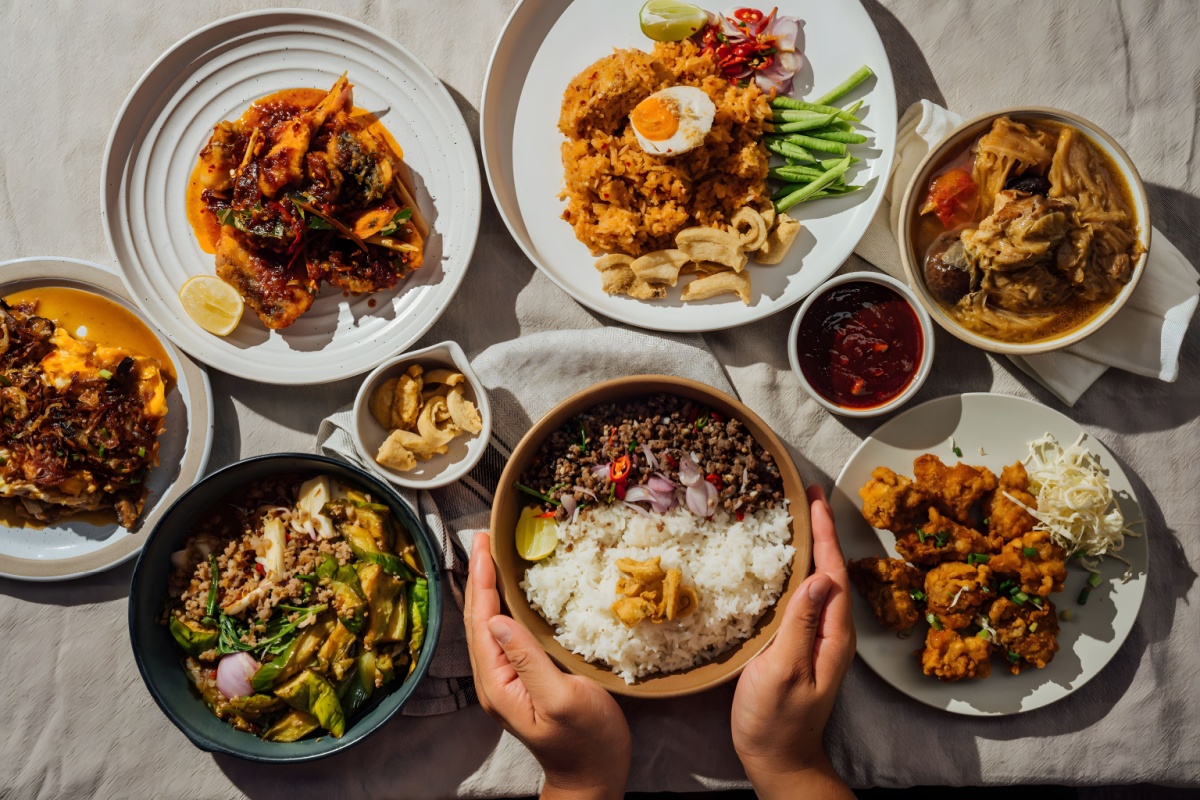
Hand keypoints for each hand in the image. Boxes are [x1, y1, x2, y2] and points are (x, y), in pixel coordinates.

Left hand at [465, 532, 631, 799]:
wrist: (594, 777)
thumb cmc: (585, 742)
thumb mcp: (562, 699)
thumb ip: (528, 660)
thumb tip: (498, 619)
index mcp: (498, 683)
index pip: (482, 621)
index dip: (482, 580)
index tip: (483, 544)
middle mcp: (494, 681)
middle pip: (478, 620)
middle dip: (479, 577)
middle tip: (483, 539)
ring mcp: (506, 682)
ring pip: (489, 626)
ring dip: (488, 589)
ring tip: (490, 556)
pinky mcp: (521, 682)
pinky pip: (505, 636)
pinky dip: (503, 607)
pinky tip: (510, 594)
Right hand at [731, 485, 855, 798]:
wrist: (778, 759)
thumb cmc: (776, 720)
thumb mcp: (785, 671)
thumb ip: (801, 625)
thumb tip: (818, 577)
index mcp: (833, 634)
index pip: (833, 571)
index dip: (825, 533)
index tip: (816, 497)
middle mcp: (832, 631)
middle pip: (830, 570)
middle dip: (821, 531)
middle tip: (807, 495)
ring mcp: (818, 639)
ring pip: (819, 582)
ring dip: (811, 548)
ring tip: (797, 518)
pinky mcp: (801, 646)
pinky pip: (804, 597)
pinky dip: (797, 571)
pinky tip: (783, 564)